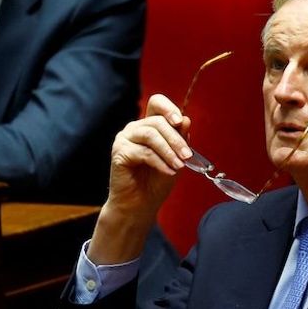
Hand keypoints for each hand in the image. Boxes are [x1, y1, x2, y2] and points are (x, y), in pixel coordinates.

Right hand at [89, 94, 193, 264]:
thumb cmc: (157, 181)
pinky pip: (143, 152)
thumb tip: (186, 120)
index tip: (180, 122)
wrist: (140, 205)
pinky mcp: (119, 153)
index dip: (168, 108)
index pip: (156, 103)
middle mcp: (135, 129)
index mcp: (149, 125)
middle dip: (176, 139)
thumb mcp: (176, 158)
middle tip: (188, 156)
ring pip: (150, 135)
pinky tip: (169, 172)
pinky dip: (159, 162)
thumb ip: (180, 140)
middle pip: (157, 121)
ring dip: (169, 150)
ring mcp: (124, 139)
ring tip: (180, 166)